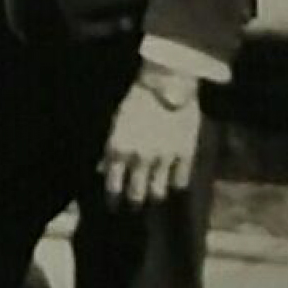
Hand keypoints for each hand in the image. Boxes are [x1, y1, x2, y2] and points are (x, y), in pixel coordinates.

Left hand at [100, 65, 200, 208]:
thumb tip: (102, 169)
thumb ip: (109, 150)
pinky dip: (176, 183)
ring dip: (154, 196)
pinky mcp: (185, 155)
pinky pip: (180, 181)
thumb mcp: (116, 122)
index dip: (113, 200)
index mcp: (118, 150)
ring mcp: (164, 159)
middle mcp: (140, 159)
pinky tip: (173, 179)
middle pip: (136, 196)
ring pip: (158, 193)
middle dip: (134, 204)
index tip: (114, 206)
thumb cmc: (136, 99)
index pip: (113, 187)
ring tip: (154, 195)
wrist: (167, 81)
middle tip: (134, 206)